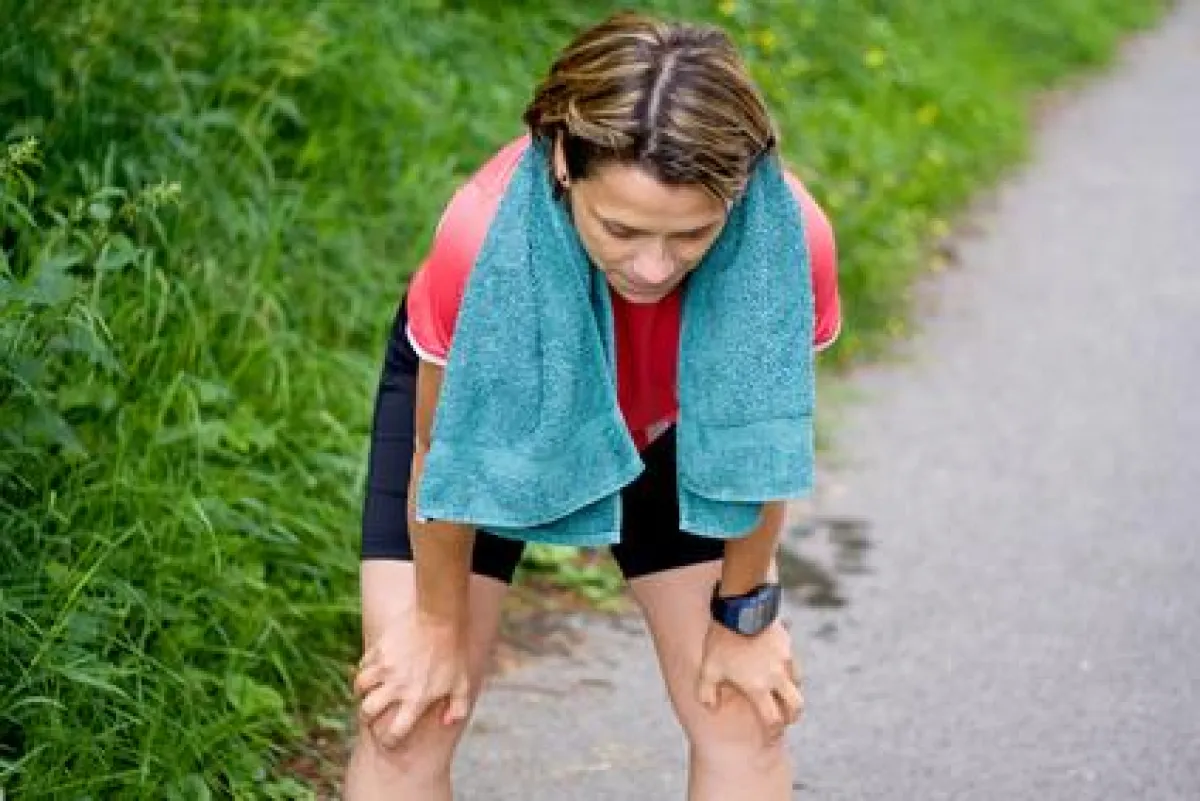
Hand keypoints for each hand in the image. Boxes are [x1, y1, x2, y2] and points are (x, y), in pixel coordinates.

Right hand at [352, 609, 471, 748]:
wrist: (439, 617)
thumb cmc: (453, 652)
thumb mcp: (462, 682)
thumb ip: (458, 707)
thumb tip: (447, 722)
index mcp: (416, 699)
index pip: (395, 731)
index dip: (390, 741)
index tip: (389, 740)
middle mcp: (396, 687)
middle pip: (367, 712)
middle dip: (366, 718)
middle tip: (370, 715)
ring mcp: (385, 668)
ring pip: (359, 687)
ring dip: (361, 692)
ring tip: (367, 692)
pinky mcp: (378, 650)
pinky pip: (363, 665)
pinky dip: (364, 670)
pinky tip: (371, 669)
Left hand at [696, 619, 803, 740]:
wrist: (740, 608)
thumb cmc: (722, 640)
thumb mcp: (707, 668)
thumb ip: (706, 692)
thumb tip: (710, 707)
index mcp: (759, 687)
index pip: (773, 719)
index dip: (773, 732)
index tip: (770, 735)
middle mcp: (777, 677)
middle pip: (796, 706)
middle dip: (792, 717)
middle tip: (785, 719)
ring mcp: (785, 660)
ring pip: (797, 684)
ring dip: (791, 692)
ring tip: (781, 693)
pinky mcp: (787, 644)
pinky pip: (793, 663)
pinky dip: (790, 671)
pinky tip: (779, 667)